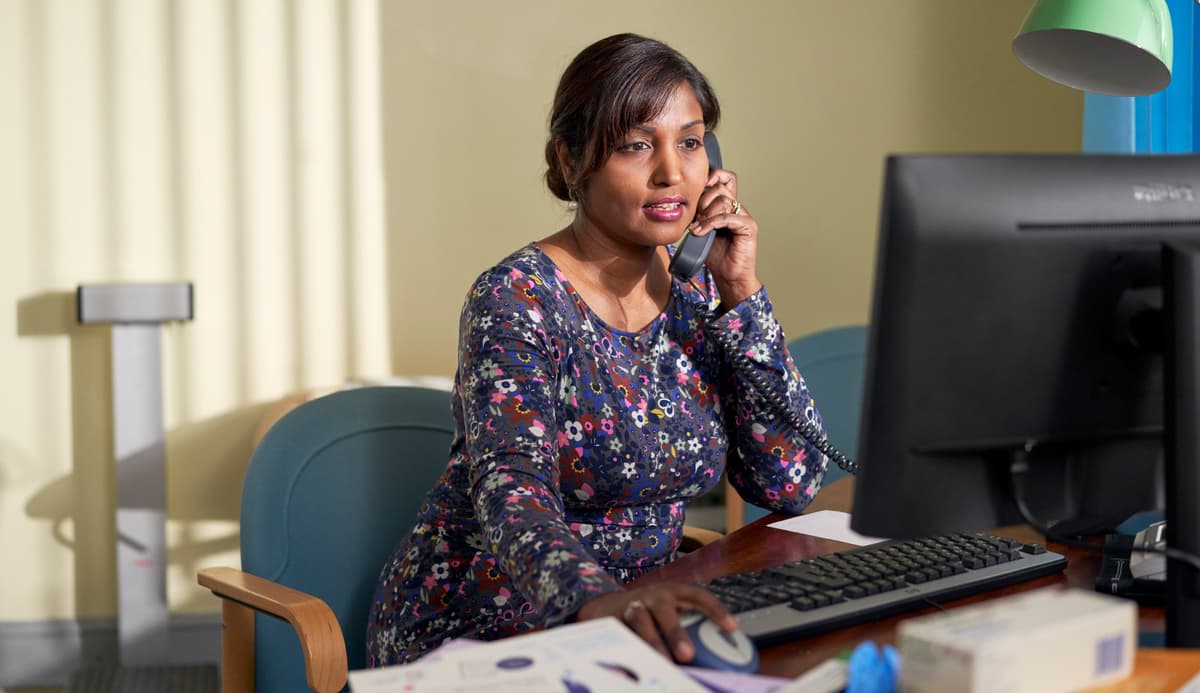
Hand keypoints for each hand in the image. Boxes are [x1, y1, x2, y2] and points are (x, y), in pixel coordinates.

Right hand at [573, 583, 737, 662]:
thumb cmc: (647, 613)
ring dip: (652, 643)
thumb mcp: (667, 612)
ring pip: (640, 622)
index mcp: (672, 592)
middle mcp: (652, 596)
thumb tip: (712, 658)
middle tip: (687, 654)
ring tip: (662, 663)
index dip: (715, 609)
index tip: (732, 627)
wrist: (604, 606)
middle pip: (664, 610)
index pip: (697, 595)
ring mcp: (631, 607)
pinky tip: (633, 666)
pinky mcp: (613, 620)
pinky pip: (620, 635)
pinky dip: (626, 649)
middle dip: (676, 632)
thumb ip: (686, 627)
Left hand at [687, 167, 762, 305]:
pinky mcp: (748, 226)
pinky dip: (710, 223)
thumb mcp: (699, 229)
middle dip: (703, 199)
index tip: (694, 188)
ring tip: (697, 228)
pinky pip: (727, 217)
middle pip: (721, 187)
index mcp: (727, 206)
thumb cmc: (714, 256)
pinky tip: (700, 232)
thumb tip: (683, 200)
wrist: (728, 276)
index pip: (724, 178)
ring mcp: (744, 216)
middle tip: (696, 216)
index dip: (711, 177)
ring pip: (723, 200)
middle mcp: (737, 208)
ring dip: (706, 213)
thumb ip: (697, 213)